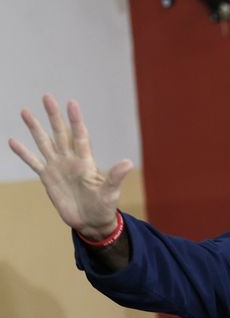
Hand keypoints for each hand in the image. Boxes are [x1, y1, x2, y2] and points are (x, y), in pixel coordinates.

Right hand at [8, 95, 132, 238]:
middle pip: (60, 133)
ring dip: (35, 128)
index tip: (71, 102)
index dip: (75, 120)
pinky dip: (23, 153)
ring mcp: (57, 167)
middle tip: (47, 97)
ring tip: (25, 111)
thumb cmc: (104, 206)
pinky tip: (13, 141)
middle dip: (53, 116)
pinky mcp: (48, 178)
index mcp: (85, 161)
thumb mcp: (110, 192)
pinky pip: (33, 162)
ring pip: (44, 143)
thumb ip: (115, 176)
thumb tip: (128, 163)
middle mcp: (70, 160)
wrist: (91, 221)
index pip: (79, 136)